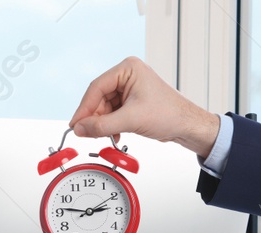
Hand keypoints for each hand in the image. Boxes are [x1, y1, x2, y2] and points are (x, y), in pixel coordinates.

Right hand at [70, 56, 220, 157]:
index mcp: (128, 69)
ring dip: (102, 124)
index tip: (75, 125)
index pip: (96, 88)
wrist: (185, 125)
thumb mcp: (130, 120)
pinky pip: (110, 113)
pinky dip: (108, 125)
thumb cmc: (169, 114)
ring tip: (107, 135)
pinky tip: (114, 134)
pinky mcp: (129, 101)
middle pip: (98, 98)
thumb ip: (101, 125)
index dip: (83, 108)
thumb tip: (79, 129)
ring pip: (102, 108)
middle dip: (94, 118)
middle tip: (88, 133)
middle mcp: (127, 76)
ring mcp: (128, 88)